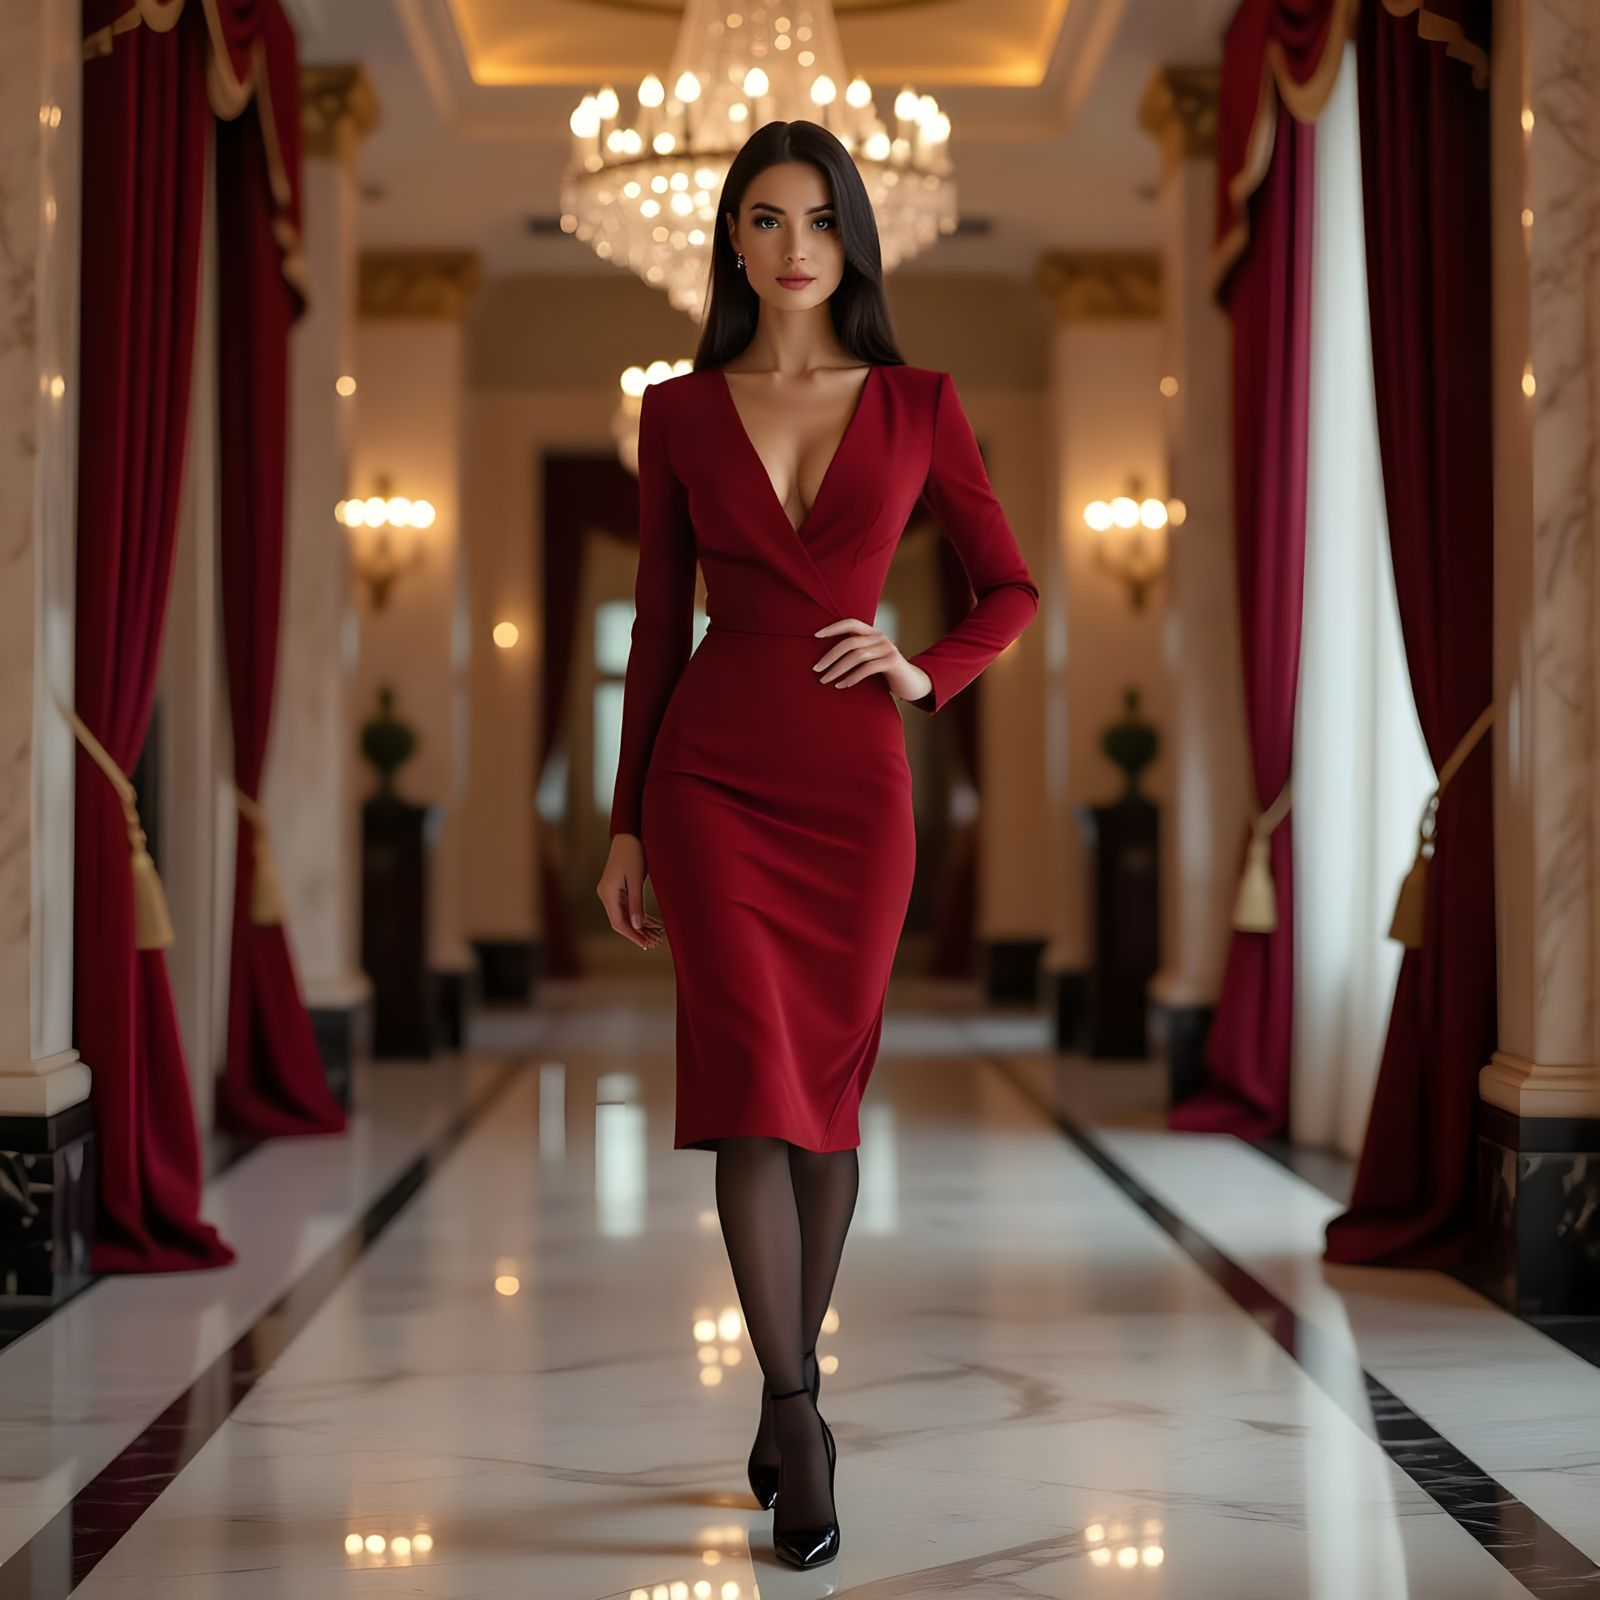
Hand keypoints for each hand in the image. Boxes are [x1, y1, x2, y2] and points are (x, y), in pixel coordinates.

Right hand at [597, 834, 666, 950]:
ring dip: (640, 926)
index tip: (646, 944)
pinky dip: (640, 915)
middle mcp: (606, 895)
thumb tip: (637, 926)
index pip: (618, 922)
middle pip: (621, 921)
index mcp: (607, 893)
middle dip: (638, 933)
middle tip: (655, 942)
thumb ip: (636, 903)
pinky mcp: (618, 889)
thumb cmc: (633, 853)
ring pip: (626, 916)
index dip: (632, 935)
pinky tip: (653, 923)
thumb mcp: (636, 879)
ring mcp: (611, 892)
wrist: (628, 835)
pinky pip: (628, 907)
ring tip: (657, 935)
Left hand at [813, 617, 932, 701]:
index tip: (816, 635)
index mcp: (872, 633)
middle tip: (816, 669)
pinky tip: (842, 685)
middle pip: (849, 642)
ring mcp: (887, 649)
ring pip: (856, 656)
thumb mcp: (870, 657)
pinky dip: (852, 677)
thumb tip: (826, 657)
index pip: (850, 623)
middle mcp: (880, 637)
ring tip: (825, 680)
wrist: (912, 683)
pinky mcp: (892, 662)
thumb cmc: (885, 671)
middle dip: (830, 656)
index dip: (833, 627)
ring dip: (837, 669)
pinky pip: (867, 668)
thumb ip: (856, 652)